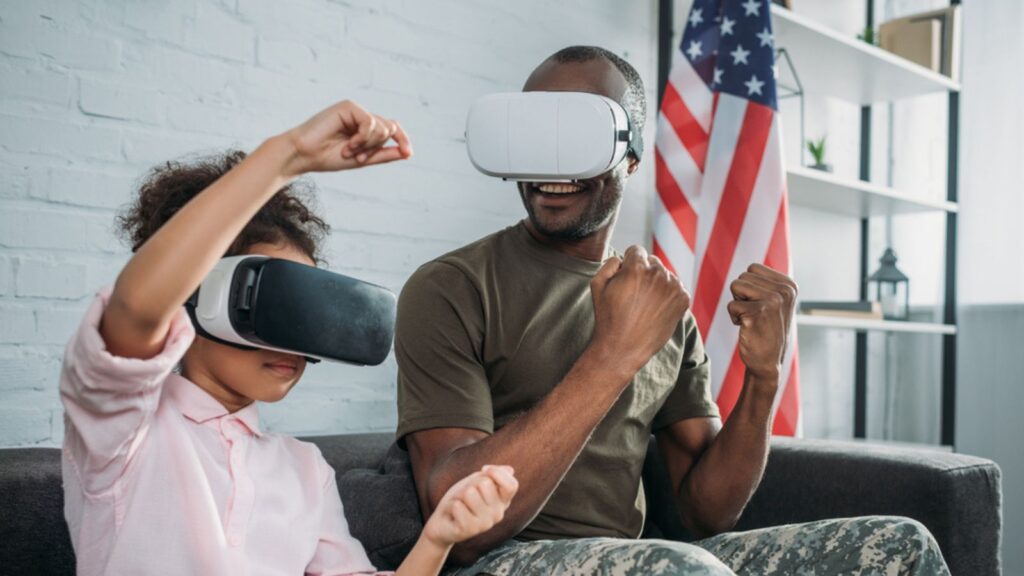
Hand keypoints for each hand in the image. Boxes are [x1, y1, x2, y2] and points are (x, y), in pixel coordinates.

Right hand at [279, 100, 412, 176]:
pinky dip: (362, 138)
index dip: (403, 139)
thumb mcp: (363, 160)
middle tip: (358, 158)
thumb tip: (407, 152)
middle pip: (389, 129)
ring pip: (382, 127)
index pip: (392, 128)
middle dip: (376, 148)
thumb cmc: (328, 158)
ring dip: (367, 145)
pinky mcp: (348, 106)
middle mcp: (362, 117)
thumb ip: (384, 155)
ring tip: (348, 150)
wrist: (305, 155)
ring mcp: (355, 110)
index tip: (408, 153)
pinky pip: (370, 123)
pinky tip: (348, 144)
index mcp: (365, 128)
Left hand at [422, 465, 517, 547]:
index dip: (497, 472)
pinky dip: (452, 505)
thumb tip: (510, 470)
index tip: (484, 469)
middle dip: (471, 484)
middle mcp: (498, 514)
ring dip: (460, 495)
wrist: (443, 522)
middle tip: (466, 495)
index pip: (511, 485)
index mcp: (503, 501)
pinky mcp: (470, 529)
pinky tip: (454, 514)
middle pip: (485, 483)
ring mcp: (485, 523)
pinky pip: (458, 505)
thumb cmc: (462, 499)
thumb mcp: (477, 482)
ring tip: (460, 504)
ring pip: (470, 493)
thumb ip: (492, 475)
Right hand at [589, 245, 690, 373]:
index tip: (625, 279)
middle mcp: (658, 273)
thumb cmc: (607, 317)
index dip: (628, 264)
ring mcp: (673, 287)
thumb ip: (610, 263)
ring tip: (644, 304)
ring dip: (657, 283)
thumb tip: (623, 259)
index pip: (636, 250)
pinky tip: (655, 309)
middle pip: (652, 261)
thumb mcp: (597, 285)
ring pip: (665, 274)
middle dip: (643, 272)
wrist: (623, 348)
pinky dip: (667, 295)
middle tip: (634, 294)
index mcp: (637, 267)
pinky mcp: (683, 300)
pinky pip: (676, 288)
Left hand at [727, 264, 797, 380]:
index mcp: (789, 285)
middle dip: (741, 295)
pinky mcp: (758, 313)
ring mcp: (772, 301)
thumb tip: (750, 268)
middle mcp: (784, 291)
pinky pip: (731, 305)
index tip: (761, 305)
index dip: (749, 287)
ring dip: (737, 304)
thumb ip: (767, 284)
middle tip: (755, 314)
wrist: (768, 362)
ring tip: (751, 319)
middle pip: (742, 276)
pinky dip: (734, 317)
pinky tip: (748, 328)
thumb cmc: (766, 330)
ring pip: (735, 286)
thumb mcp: (776, 303)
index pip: (753, 268)